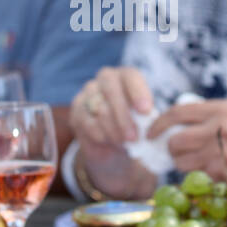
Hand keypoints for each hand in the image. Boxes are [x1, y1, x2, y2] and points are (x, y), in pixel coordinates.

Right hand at [69, 67, 155, 196]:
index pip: (131, 76)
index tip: (146, 111)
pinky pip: (88, 122)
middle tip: (134, 138)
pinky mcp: (76, 111)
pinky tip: (108, 141)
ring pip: (100, 108)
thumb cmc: (134, 130)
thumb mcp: (145, 124)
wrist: (113, 150)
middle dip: (124, 116)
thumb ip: (146, 119)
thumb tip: (150, 122)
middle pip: (112, 91)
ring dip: (114, 130)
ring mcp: (88, 93)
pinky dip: (101, 135)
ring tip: (124, 143)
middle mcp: (105, 79)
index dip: (138, 92)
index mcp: (126, 77)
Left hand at [149, 97, 226, 190]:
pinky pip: (194, 176)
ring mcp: (222, 151)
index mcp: (224, 108)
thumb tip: (174, 122)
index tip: (151, 132)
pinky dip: (196, 177)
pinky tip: (209, 173)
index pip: (178, 112)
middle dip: (172, 149)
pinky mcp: (222, 174)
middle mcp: (222, 127)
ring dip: (183, 165)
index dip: (159, 123)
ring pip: (181, 161)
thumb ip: (210, 115)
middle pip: (175, 140)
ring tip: (197, 163)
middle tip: (178, 152)